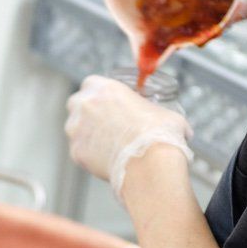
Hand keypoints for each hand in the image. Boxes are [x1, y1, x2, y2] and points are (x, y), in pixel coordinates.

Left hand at [65, 76, 192, 200]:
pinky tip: (105, 156)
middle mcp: (85, 105)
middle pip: (77, 103)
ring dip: (85, 132)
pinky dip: (88, 152)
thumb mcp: (163, 112)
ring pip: (74, 127)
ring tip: (106, 142)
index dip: (99, 94)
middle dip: (87, 111)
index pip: (91, 83)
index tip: (107, 102)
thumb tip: (172, 124)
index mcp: (104, 88)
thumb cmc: (158, 135)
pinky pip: (79, 149)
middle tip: (103, 122)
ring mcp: (76, 129)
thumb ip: (154, 111)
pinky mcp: (75, 151)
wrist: (149, 164)